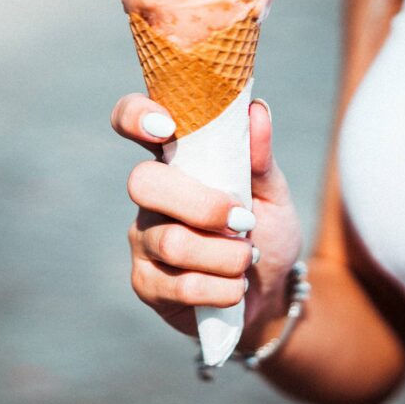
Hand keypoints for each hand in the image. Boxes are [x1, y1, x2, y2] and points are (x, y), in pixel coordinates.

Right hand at [111, 93, 303, 337]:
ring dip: (227, 256)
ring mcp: (143, 239)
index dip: (135, 116)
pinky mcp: (146, 284)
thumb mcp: (272, 193)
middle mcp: (150, 196)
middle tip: (243, 221)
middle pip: (143, 183)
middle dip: (202, 205)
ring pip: (172, 242)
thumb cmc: (265, 232)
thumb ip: (260, 157)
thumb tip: (256, 110)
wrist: (270, 293)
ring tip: (248, 259)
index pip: (131, 121)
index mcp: (175, 160)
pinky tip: (235, 287)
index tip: (166, 126)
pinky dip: (222, 289)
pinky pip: (181, 287)